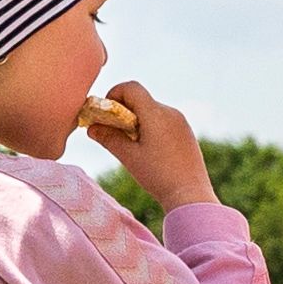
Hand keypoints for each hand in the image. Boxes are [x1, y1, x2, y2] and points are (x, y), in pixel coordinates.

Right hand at [93, 80, 215, 210]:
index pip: (131, 88)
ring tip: (133, 146)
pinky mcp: (186, 133)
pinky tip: (150, 152)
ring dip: (137, 121)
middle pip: (141, 100)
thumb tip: (92, 127)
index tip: (106, 114)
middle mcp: (170, 112)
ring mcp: (181, 122)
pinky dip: (151, 128)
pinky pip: (164, 121)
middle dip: (124, 112)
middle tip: (114, 133)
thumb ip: (108, 138)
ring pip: (152, 111)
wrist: (190, 195)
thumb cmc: (158, 176)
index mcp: (155, 113)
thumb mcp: (128, 157)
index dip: (114, 94)